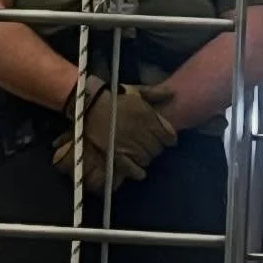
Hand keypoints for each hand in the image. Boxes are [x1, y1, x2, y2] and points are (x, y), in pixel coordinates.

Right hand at [52, 80, 176, 191]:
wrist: (89, 107)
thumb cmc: (114, 97)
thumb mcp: (136, 91)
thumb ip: (155, 93)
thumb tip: (172, 93)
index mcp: (147, 117)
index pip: (168, 135)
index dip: (169, 138)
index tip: (167, 138)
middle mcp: (141, 133)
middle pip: (158, 148)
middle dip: (157, 147)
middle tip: (152, 144)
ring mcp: (129, 147)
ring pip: (147, 159)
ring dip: (147, 157)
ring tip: (143, 153)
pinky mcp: (117, 157)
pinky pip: (133, 169)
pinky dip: (138, 172)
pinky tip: (140, 171)